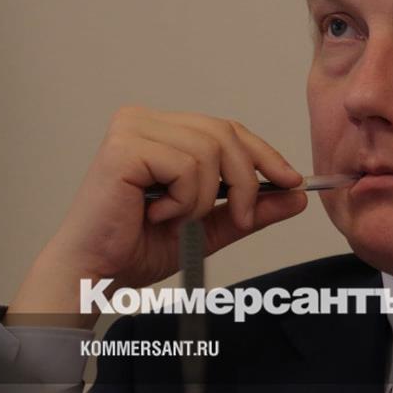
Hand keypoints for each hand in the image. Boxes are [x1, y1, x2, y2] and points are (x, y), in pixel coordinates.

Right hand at [7, 107, 305, 326]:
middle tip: (242, 218)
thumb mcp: (209, 226)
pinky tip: (157, 215)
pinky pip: (187, 166)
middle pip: (225, 133)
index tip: (292, 181)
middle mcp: (143, 120)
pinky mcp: (124, 147)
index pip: (226, 127)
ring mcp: (131, 129)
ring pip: (209, 152)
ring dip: (205, 199)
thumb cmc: (136, 247)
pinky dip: (184, 200)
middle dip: (245, 180)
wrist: (95, 272)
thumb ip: (249, 209)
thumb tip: (296, 196)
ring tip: (176, 219)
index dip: (264, 153)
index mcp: (160, 129)